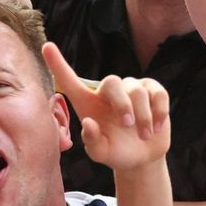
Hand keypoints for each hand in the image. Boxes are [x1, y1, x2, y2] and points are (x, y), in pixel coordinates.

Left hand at [43, 42, 169, 171]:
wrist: (141, 158)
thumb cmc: (115, 151)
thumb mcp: (101, 153)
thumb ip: (92, 141)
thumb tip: (89, 123)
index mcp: (88, 103)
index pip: (70, 81)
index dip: (58, 64)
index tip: (46, 47)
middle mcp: (108, 91)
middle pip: (112, 82)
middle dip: (122, 104)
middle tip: (128, 125)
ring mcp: (132, 88)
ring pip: (137, 91)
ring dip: (143, 116)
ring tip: (144, 135)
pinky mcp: (153, 91)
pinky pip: (158, 93)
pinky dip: (159, 112)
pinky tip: (157, 128)